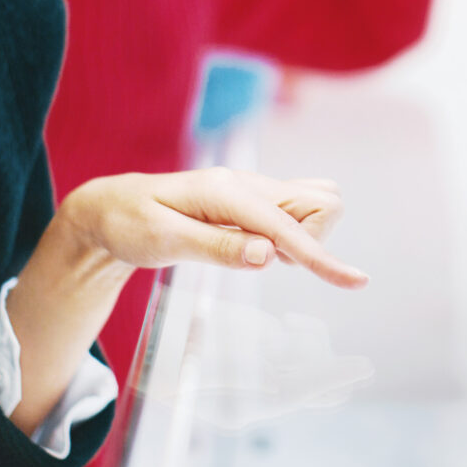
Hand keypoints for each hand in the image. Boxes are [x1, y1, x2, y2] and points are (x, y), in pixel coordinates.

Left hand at [56, 168, 367, 288]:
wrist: (110, 207)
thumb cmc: (130, 223)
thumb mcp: (162, 241)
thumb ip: (216, 248)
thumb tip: (269, 255)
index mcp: (225, 191)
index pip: (287, 225)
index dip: (321, 256)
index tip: (356, 283)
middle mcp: (245, 184)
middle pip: (318, 202)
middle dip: (312, 240)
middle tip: (260, 260)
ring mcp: (250, 190)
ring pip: (311, 204)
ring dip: (303, 237)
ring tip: (250, 253)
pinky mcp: (250, 202)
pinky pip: (293, 212)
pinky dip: (291, 235)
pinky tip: (257, 248)